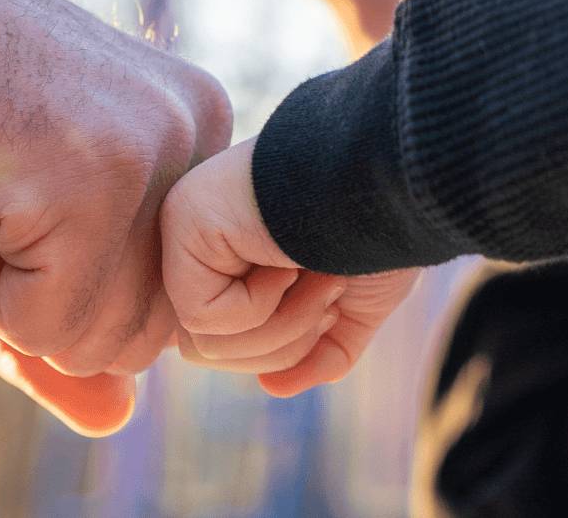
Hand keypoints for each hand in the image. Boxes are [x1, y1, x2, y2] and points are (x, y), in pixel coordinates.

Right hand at [0, 0, 233, 433]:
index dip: (64, 289)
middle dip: (41, 302)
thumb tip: (117, 421)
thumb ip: (59, 320)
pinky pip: (44, 321)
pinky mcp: (87, 175)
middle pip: (144, 337)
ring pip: (101, 341)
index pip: (162, 304)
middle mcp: (196, 136)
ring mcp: (147, 152)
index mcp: (190, 131)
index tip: (7, 196)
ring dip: (3, 293)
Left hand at [161, 136, 418, 395]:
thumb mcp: (358, 303)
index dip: (282, 345)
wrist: (385, 181)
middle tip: (324, 289)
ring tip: (310, 274)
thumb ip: (320, 349)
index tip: (329, 300)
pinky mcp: (182, 226)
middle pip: (208, 354)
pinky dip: (258, 306)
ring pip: (202, 346)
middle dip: (281, 343)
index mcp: (234, 254)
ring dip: (277, 327)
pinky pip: (203, 318)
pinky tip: (284, 260)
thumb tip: (272, 387)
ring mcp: (186, 231)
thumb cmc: (379, 228)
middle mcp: (201, 241)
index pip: (226, 343)